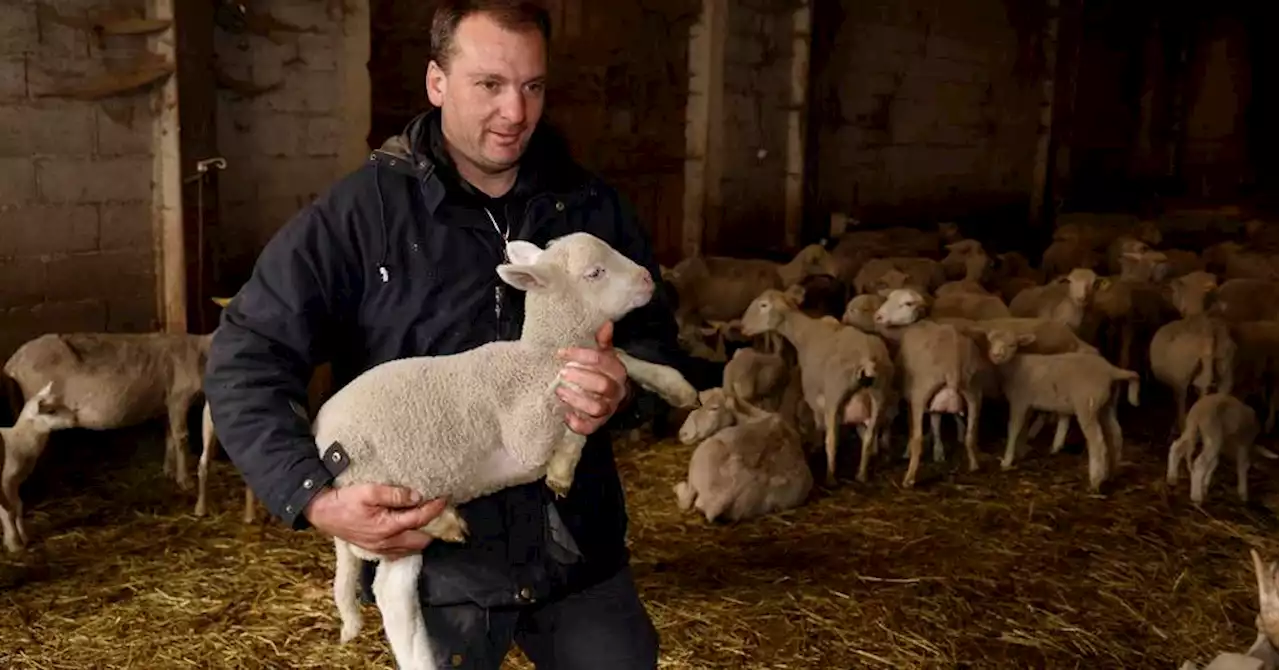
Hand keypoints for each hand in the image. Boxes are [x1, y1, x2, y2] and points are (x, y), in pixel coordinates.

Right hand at [303, 483, 447, 558]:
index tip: (444, 499)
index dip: (435, 508)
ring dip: (422, 537)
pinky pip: (399, 553)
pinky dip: (409, 544)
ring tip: (426, 521)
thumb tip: (417, 496)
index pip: (420, 519)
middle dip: (433, 527)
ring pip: (411, 549)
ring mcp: (380, 549)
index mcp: (388, 527)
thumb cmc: (344, 500)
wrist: (322, 513)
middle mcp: (387, 542)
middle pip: (421, 541)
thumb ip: (395, 494)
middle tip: (438, 512)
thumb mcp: (369, 491)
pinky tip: (409, 532)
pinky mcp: (374, 550)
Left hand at [555, 321, 629, 435]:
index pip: (602, 360)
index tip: (561, 352)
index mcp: (618, 372)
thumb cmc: (603, 372)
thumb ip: (603, 341)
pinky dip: (576, 423)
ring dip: (576, 399)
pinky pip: (589, 428)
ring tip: (560, 390)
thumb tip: (606, 323)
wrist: (612, 398)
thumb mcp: (605, 355)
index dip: (580, 355)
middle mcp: (615, 392)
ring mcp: (607, 410)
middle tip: (562, 371)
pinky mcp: (597, 425)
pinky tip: (564, 413)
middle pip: (602, 385)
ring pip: (596, 408)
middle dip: (581, 377)